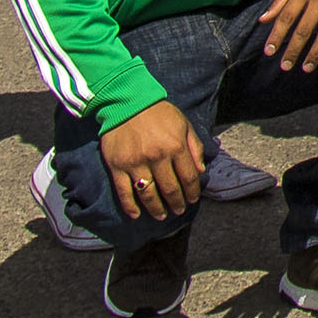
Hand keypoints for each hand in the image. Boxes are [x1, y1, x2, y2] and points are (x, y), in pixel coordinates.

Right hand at [97, 102, 207, 220]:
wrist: (126, 101)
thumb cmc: (158, 113)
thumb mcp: (184, 124)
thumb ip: (194, 147)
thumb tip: (200, 171)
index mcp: (175, 146)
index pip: (188, 177)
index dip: (192, 192)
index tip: (192, 200)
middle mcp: (157, 157)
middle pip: (170, 189)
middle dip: (176, 203)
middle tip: (178, 210)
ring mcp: (136, 163)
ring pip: (149, 194)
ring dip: (156, 209)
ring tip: (162, 216)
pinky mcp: (117, 166)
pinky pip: (124, 191)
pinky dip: (130, 206)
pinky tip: (136, 215)